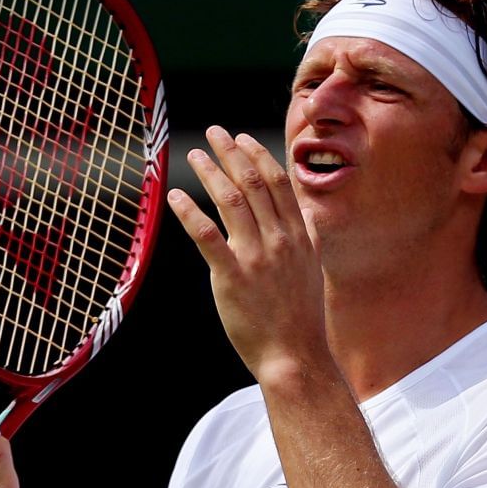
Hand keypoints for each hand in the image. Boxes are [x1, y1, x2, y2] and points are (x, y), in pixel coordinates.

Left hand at [168, 125, 329, 384]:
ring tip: (193, 156)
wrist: (295, 355)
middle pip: (253, 182)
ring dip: (210, 172)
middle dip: (232, 152)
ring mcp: (256, 256)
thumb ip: (305, 239)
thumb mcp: (310, 269)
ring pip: (230, 201)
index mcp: (298, 234)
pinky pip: (207, 235)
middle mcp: (279, 239)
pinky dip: (190, 211)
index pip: (278, 182)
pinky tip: (176, 196)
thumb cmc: (300, 318)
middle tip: (214, 133)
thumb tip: (304, 217)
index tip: (241, 138)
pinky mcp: (232, 277)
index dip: (257, 155)